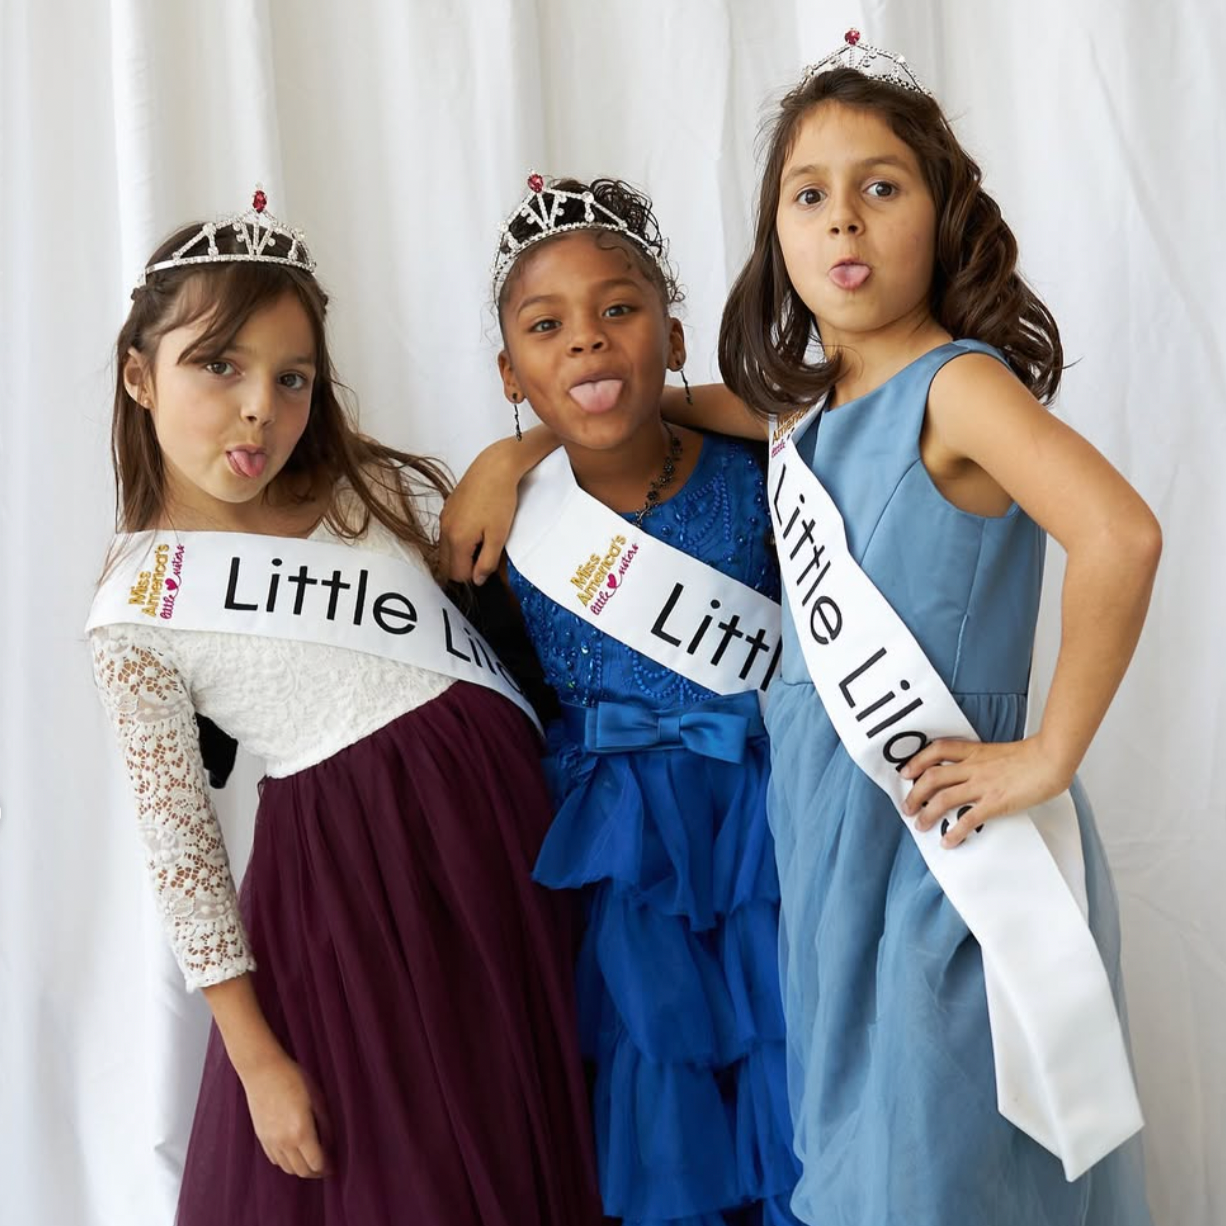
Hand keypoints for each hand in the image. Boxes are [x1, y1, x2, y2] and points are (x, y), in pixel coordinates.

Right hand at [240, 1052, 329, 1178]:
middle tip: (325, 1167)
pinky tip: (294, 1153)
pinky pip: (275, 1160)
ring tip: (311, 1161)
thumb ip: (326, 1125)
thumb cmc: (294, 1079)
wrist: (263, 1071)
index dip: (327, 1168)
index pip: (316, 1163)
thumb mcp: (317, 1098)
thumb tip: (330, 1145)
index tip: (334, 1167)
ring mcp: (270, 1141)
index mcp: (301, 1132)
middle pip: (301, 1171)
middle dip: (315, 1172)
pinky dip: (286, 1162)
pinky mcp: (261, 1138)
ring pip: (287, 1168)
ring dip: (301, 1169)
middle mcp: (284, 1142)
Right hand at [438, 459, 518, 585]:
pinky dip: (456, 540)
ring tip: (480, 543)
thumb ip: (487, 562)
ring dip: (459, 555)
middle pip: (446, 565)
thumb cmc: (499, 499)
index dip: (472, 577)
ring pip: (444, 550)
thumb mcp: (499, 536)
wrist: (494, 468)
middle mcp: (445, 530)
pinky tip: (474, 530)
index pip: (457, 574)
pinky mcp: (447, 509)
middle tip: (483, 558)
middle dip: (462, 568)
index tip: (486, 567)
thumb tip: (477, 580)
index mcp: (457, 540)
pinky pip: (446, 535)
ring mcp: (444, 519)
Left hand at [899, 736, 1072, 848]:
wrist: (1051, 758)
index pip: (938, 750)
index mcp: (974, 752)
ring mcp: (982, 784)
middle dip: (915, 793)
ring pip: (944, 798)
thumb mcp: (998, 751)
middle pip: (932, 777)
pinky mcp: (995, 802)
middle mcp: (973, 767)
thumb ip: (982, 759)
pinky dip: (955, 831)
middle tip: (907, 807)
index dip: (918, 760)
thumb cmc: (1031, 756)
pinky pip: (968, 818)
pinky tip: (948, 841)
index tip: (906, 772)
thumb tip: (971, 771)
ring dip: (928, 813)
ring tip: (920, 825)